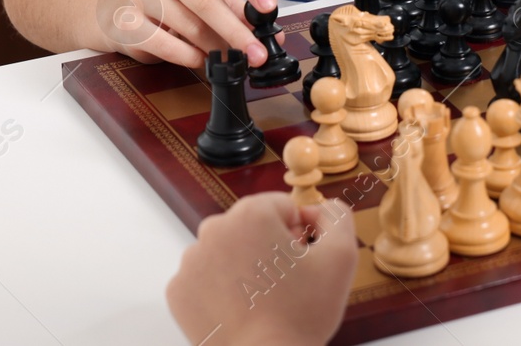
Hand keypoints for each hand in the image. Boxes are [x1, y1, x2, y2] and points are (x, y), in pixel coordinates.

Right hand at [108, 0, 281, 68]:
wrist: (118, 8)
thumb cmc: (173, 2)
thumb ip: (240, 13)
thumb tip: (276, 37)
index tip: (269, 6)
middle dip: (235, 30)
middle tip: (257, 54)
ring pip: (186, 24)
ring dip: (213, 47)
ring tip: (229, 60)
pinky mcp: (127, 20)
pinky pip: (162, 42)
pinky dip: (186, 55)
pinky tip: (200, 61)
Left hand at [167, 193, 357, 345]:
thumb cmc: (302, 314)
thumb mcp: (341, 257)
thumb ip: (336, 216)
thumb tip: (315, 210)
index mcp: (251, 213)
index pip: (281, 208)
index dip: (297, 233)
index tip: (300, 261)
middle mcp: (214, 229)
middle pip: (251, 227)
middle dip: (268, 248)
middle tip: (283, 283)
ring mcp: (191, 261)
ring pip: (226, 251)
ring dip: (243, 266)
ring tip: (260, 299)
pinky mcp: (178, 290)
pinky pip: (205, 278)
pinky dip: (220, 289)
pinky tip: (238, 309)